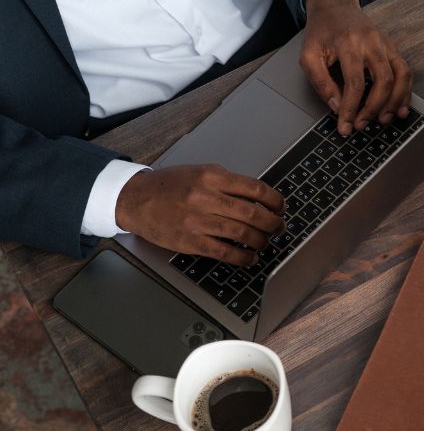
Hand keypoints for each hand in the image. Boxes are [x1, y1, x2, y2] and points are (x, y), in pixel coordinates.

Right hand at [116, 165, 284, 265]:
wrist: (135, 199)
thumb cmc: (168, 186)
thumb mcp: (200, 172)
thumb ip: (227, 183)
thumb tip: (258, 197)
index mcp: (212, 177)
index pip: (255, 188)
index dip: (274, 200)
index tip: (281, 207)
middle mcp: (206, 197)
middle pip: (252, 213)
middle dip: (273, 223)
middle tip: (279, 227)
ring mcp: (197, 220)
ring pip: (242, 233)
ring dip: (260, 241)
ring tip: (265, 242)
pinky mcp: (190, 241)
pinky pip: (224, 252)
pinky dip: (242, 257)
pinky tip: (250, 258)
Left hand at [300, 0, 412, 134]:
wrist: (335, 6)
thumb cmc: (321, 32)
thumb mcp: (308, 54)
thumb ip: (320, 81)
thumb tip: (336, 106)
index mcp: (348, 43)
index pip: (354, 83)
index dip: (351, 109)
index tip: (345, 126)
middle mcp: (371, 42)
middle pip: (383, 81)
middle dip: (374, 108)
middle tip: (362, 124)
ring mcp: (385, 44)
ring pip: (400, 76)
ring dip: (395, 102)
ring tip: (384, 120)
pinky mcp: (392, 48)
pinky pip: (405, 71)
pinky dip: (405, 92)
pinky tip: (400, 108)